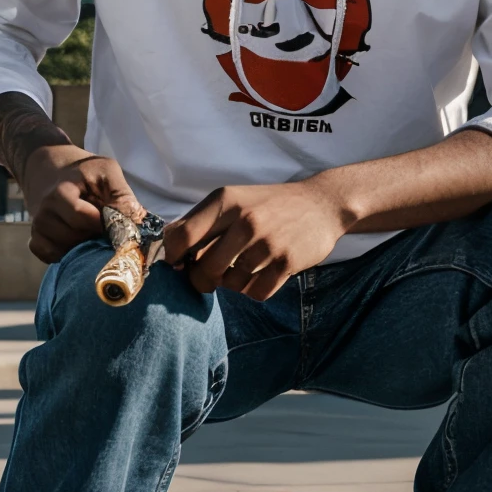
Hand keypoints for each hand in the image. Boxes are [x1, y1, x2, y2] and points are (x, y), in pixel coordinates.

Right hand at [23, 145, 143, 263]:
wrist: (51, 169)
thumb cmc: (84, 173)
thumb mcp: (107, 172)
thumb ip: (123, 197)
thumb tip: (137, 226)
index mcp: (62, 192)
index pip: (83, 218)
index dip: (102, 224)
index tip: (112, 222)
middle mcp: (45, 210)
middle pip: (74, 237)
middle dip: (93, 236)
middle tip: (102, 227)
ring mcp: (38, 226)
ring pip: (65, 250)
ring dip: (82, 246)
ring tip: (89, 231)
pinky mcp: (35, 239)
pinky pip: (51, 257)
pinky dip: (66, 254)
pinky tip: (75, 241)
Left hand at [163, 179, 351, 300]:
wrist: (321, 203)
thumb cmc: (268, 204)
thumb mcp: (233, 199)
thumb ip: (202, 222)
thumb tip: (170, 250)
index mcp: (225, 201)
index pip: (182, 236)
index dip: (173, 257)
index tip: (179, 264)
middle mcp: (245, 221)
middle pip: (204, 268)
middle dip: (201, 278)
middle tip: (210, 275)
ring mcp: (267, 243)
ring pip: (230, 284)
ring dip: (232, 283)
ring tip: (242, 268)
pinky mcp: (287, 262)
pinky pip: (256, 292)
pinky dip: (254, 290)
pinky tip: (259, 275)